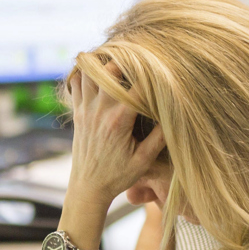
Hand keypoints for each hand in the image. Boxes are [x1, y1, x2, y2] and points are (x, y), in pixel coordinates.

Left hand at [67, 62, 165, 210]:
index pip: (137, 86)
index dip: (150, 76)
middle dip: (125, 61)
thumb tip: (173, 116)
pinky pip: (76, 83)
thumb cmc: (117, 176)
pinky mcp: (77, 112)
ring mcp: (85, 109)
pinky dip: (85, 74)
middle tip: (138, 62)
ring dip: (103, 65)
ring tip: (119, 65)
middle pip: (109, 69)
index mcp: (119, 121)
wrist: (88, 188)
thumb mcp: (143, 161)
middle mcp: (100, 110)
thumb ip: (159, 138)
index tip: (161, 71)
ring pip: (89, 72)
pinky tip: (99, 77)